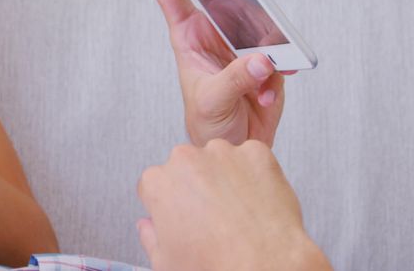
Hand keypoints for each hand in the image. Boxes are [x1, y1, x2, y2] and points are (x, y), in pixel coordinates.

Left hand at [134, 0, 290, 145]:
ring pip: (258, 22)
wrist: (238, 145)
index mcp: (189, 36)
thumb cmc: (210, 121)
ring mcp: (242, 42)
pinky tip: (267, 92)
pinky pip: (280, 52)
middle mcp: (215, 33)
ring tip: (256, 82)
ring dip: (262, 49)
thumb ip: (235, 78)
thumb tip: (260, 59)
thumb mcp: (212, 101)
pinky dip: (279, 72)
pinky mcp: (268, 57)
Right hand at [137, 140, 330, 270]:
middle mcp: (185, 159)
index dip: (171, 202)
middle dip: (197, 185)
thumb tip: (149, 227)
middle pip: (187, 166)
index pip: (157, 183)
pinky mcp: (256, 153)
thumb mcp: (165, 261)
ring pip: (219, 159)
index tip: (184, 214)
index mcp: (158, 182)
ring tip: (239, 210)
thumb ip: (150, 236)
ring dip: (226, 176)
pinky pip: (253, 158)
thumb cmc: (218, 265)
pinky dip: (256, 174)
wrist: (265, 266)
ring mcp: (222, 153)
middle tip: (214, 215)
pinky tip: (257, 201)